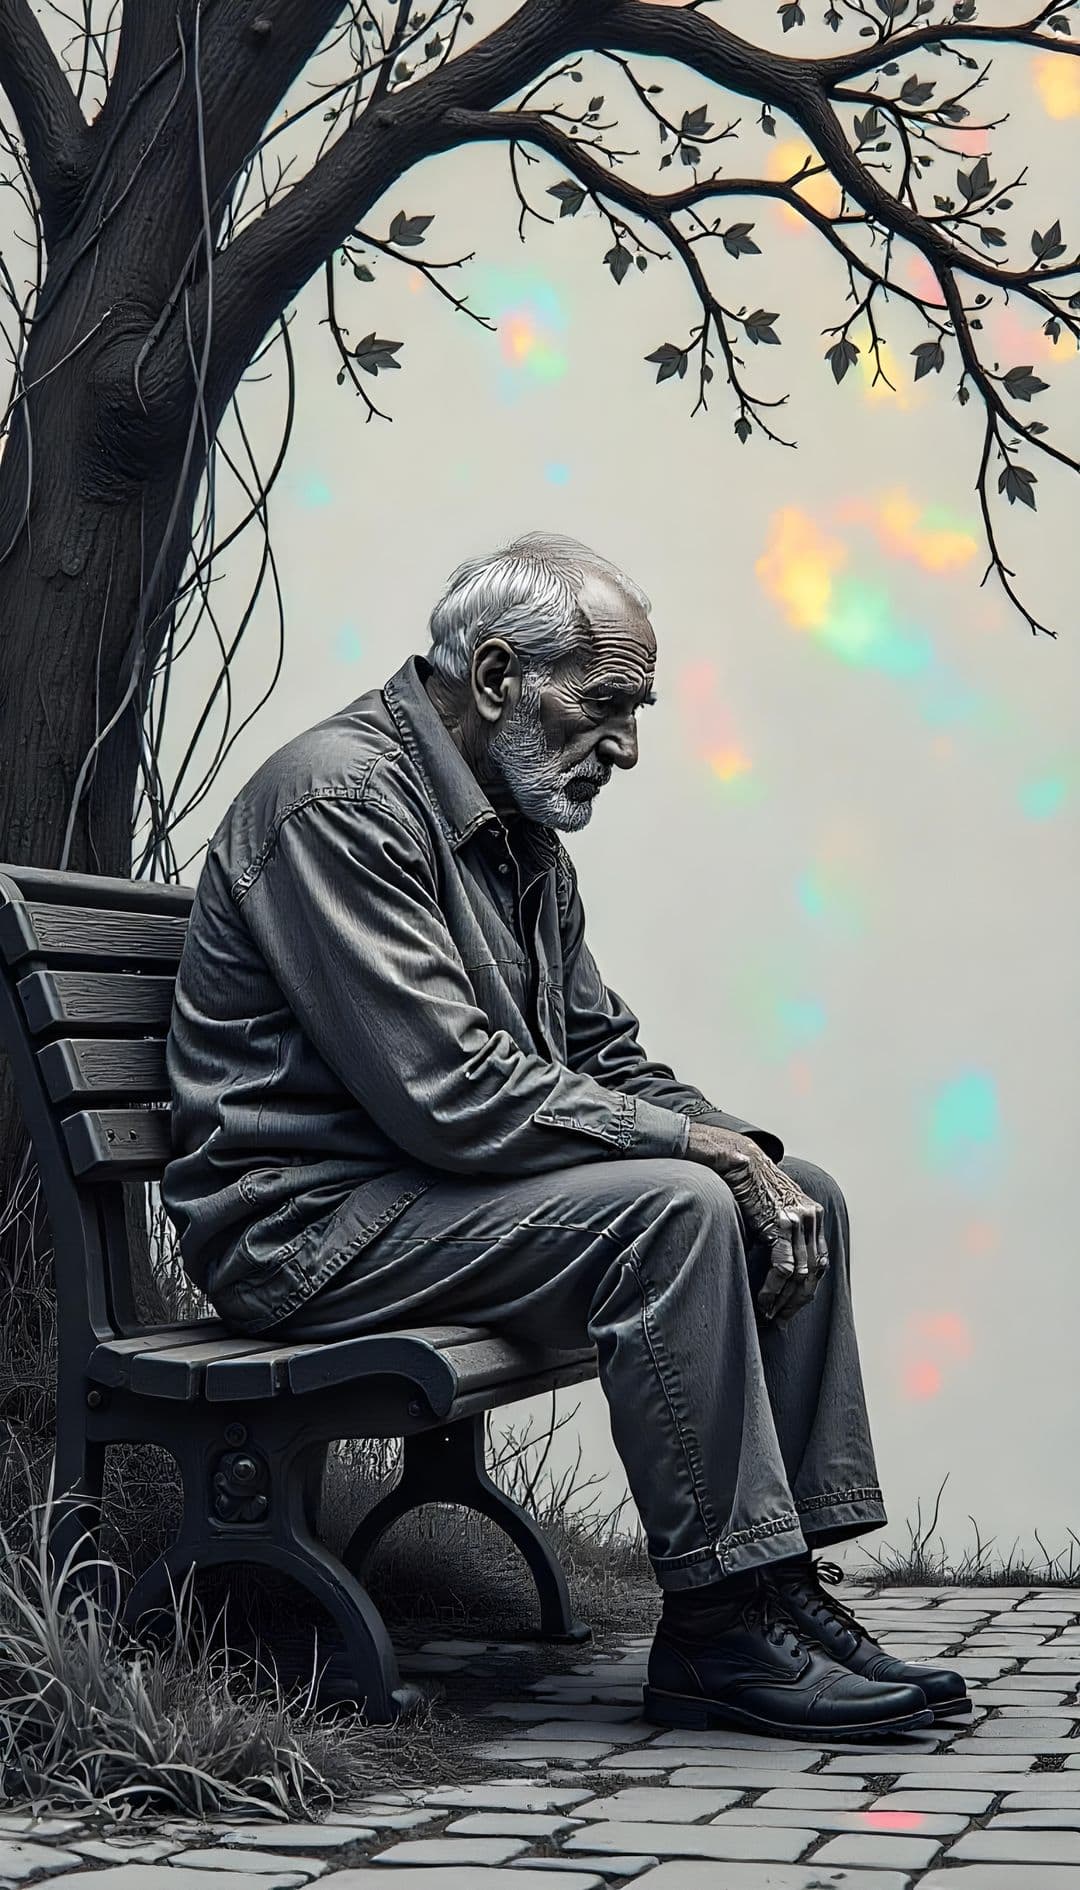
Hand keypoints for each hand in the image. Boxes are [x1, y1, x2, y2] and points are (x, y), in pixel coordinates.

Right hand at [684, 1123, 829, 1322]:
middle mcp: (811, 1218)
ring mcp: (799, 1220)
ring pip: (800, 1274)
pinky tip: (762, 1301)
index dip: (805, 1291)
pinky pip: (783, 1266)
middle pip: (813, 1272)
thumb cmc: (747, 1186)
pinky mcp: (781, 1223)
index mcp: (813, 1216)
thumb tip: (777, 1269)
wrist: (737, 1158)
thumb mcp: (771, 1210)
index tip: (789, 1310)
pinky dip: (773, 1289)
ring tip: (768, 1316)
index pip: (818, 1264)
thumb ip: (781, 1234)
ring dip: (784, 1300)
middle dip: (797, 1302)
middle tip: (779, 1321)